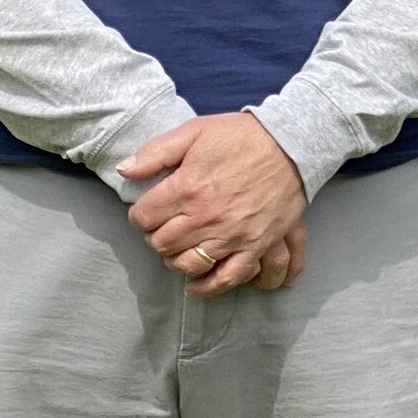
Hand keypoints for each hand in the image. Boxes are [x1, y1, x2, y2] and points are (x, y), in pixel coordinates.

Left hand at [119, 113, 307, 296]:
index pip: (142, 218)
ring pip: (187, 264)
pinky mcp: (255, 245)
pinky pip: (227, 277)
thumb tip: (124, 170)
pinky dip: (207, 286)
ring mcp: (231, 234)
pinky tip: (195, 285)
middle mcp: (206, 216)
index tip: (151, 208)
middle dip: (157, 235)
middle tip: (167, 224)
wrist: (293, 143)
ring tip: (181, 246)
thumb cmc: (243, 136)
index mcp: (187, 187)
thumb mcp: (196, 130)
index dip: (141, 214)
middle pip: (161, 243)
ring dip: (176, 259)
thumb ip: (156, 151)